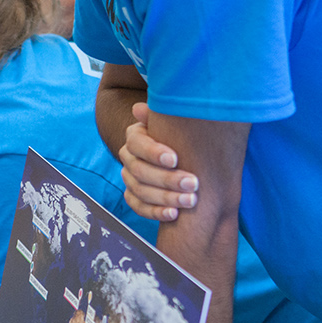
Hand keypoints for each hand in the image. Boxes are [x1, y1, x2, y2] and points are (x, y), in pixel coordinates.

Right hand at [119, 103, 199, 220]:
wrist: (188, 157)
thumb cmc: (183, 137)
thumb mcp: (178, 125)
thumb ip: (166, 116)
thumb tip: (139, 109)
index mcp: (136, 137)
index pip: (136, 144)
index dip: (154, 152)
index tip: (176, 159)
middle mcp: (128, 157)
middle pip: (139, 171)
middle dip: (167, 179)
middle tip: (193, 184)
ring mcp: (129, 179)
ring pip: (140, 191)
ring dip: (166, 198)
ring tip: (190, 200)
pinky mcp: (134, 197)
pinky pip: (138, 207)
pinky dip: (156, 212)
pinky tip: (174, 214)